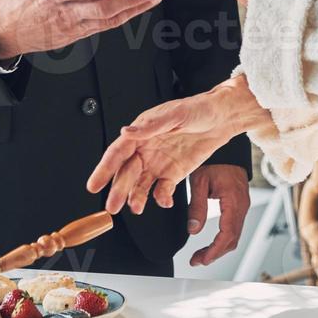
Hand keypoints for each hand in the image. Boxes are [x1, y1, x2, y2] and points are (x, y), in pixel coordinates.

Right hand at [87, 76, 265, 217]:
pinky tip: (163, 201)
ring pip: (141, 184)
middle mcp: (146, 149)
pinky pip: (162, 189)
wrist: (223, 118)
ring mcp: (159, 162)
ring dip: (136, 197)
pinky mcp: (174, 173)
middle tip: (112, 206)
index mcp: (142, 132)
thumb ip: (151, 125)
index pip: (117, 152)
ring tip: (136, 208)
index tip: (94, 184)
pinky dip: (161, 198)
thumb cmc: (198, 109)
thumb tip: (127, 132)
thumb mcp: (175, 114)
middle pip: (126, 173)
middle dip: (118, 190)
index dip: (104, 168)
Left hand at [186, 164, 250, 266]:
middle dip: (215, 254)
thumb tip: (193, 231)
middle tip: (197, 260)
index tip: (201, 260)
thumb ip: (196, 207)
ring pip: (234, 236)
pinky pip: (234, 228)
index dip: (214, 250)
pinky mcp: (239, 205)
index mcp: (234, 201)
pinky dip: (223, 239)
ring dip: (218, 248)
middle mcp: (242, 206)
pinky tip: (212, 243)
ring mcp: (243, 206)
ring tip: (201, 255)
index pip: (227, 234)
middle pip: (232, 240)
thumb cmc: (214, 161)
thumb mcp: (199, 181)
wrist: (227, 150)